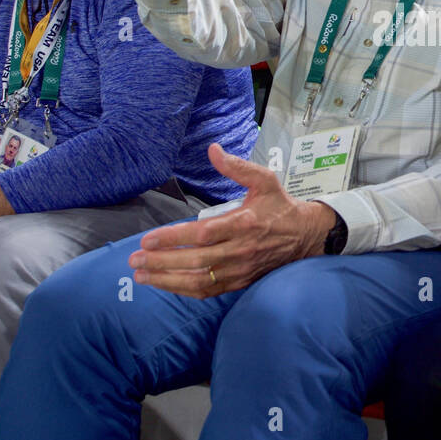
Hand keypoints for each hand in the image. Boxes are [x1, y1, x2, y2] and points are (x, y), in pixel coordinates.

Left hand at [128, 144, 331, 297]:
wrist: (305, 237)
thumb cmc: (280, 206)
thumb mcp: (264, 180)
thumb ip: (236, 167)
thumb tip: (213, 149)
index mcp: (244, 223)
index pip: (203, 234)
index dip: (174, 238)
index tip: (149, 239)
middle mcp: (240, 249)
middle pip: (195, 260)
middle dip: (162, 261)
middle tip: (135, 259)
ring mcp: (239, 269)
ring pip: (198, 279)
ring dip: (167, 279)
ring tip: (141, 274)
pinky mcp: (239, 282)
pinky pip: (208, 290)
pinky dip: (183, 289)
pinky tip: (164, 284)